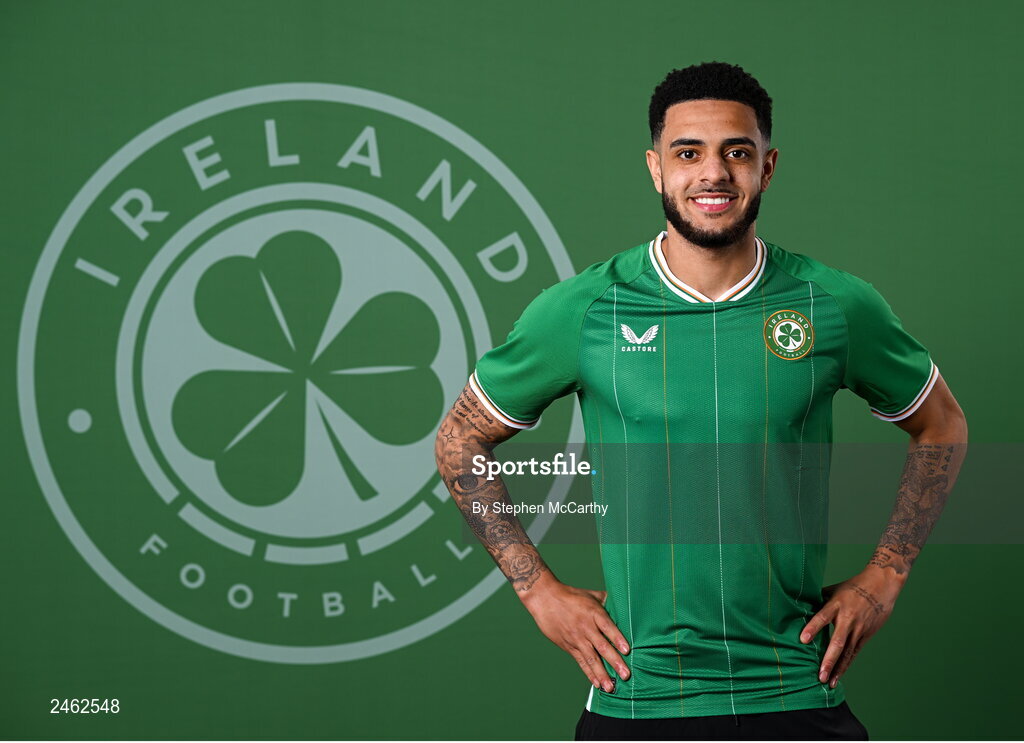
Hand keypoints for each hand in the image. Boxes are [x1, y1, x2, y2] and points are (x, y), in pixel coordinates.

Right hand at [520, 573, 629, 692]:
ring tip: (611, 687)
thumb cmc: (570, 595)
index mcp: (593, 613)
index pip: (607, 627)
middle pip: (602, 646)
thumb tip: (624, 603)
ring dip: (602, 674)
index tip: (627, 650)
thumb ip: (607, 601)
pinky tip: (597, 683)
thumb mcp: (590, 594)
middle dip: (614, 662)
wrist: (545, 599)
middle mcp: (586, 627)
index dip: (617, 638)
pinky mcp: (569, 646)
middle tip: (626, 675)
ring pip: (591, 658)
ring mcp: (577, 639)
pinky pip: (581, 661)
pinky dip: (589, 673)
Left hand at [800, 566, 903, 687]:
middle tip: (820, 675)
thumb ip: (818, 600)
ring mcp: (858, 629)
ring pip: (847, 652)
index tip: (802, 640)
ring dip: (837, 669)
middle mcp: (848, 619)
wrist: (881, 587)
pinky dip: (846, 665)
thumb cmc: (852, 587)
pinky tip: (838, 676)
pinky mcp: (865, 636)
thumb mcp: (834, 590)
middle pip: (837, 642)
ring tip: (828, 682)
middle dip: (828, 660)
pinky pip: (854, 653)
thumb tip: (798, 606)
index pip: (822, 617)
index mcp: (836, 605)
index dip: (812, 628)